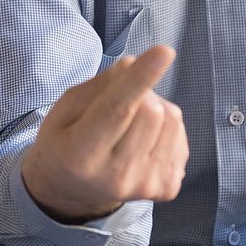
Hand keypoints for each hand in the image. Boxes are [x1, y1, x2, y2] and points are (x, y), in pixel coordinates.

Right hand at [20, 46, 185, 222]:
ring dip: (155, 108)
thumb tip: (134, 66)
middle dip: (141, 91)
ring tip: (131, 122)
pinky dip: (165, 127)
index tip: (164, 52)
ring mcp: (145, 186)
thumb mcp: (65, 109)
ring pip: (172, 119)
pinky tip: (143, 140)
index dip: (140, 78)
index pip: (116, 109)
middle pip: (150, 110)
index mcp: (81, 155)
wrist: (73, 193)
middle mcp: (116, 176)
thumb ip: (99, 87)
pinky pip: (180, 135)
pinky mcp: (167, 188)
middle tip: (120, 100)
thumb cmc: (65, 142)